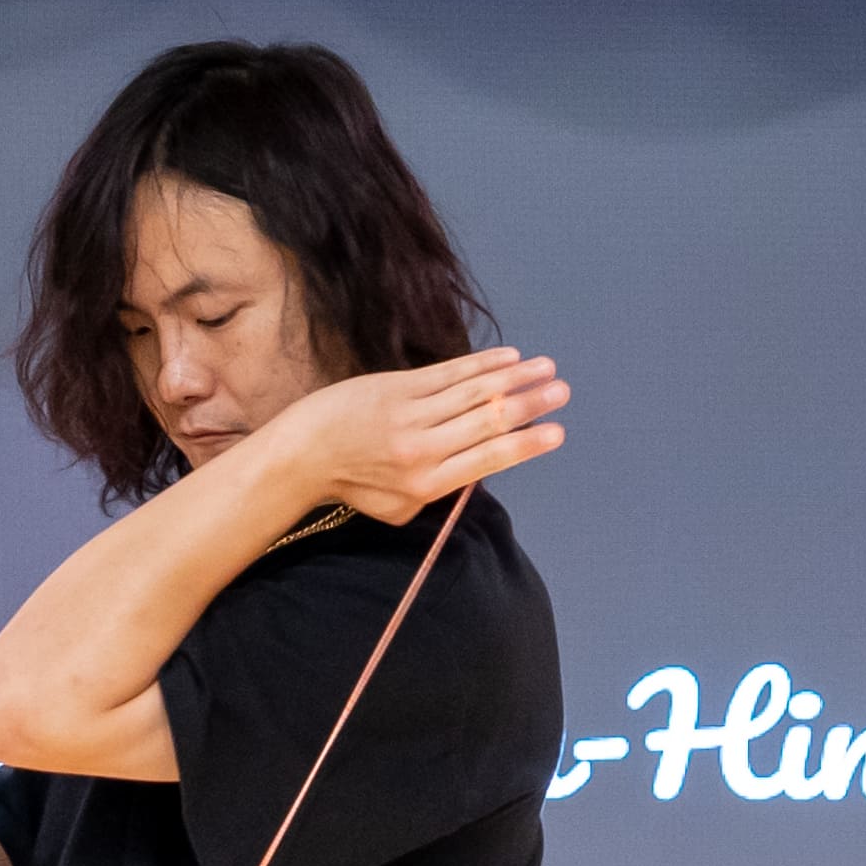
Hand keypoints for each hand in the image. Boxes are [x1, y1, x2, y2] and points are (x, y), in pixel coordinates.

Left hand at [273, 347, 566, 526]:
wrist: (303, 454)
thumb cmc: (354, 483)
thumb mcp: (398, 507)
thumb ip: (439, 491)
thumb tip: (475, 468)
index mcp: (427, 486)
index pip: (488, 460)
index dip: (525, 444)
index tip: (556, 431)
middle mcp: (422, 450)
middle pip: (488, 421)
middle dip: (530, 404)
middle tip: (561, 391)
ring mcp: (410, 415)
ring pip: (474, 392)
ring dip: (515, 378)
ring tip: (546, 368)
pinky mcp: (398, 388)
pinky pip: (449, 373)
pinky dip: (482, 364)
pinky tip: (508, 357)